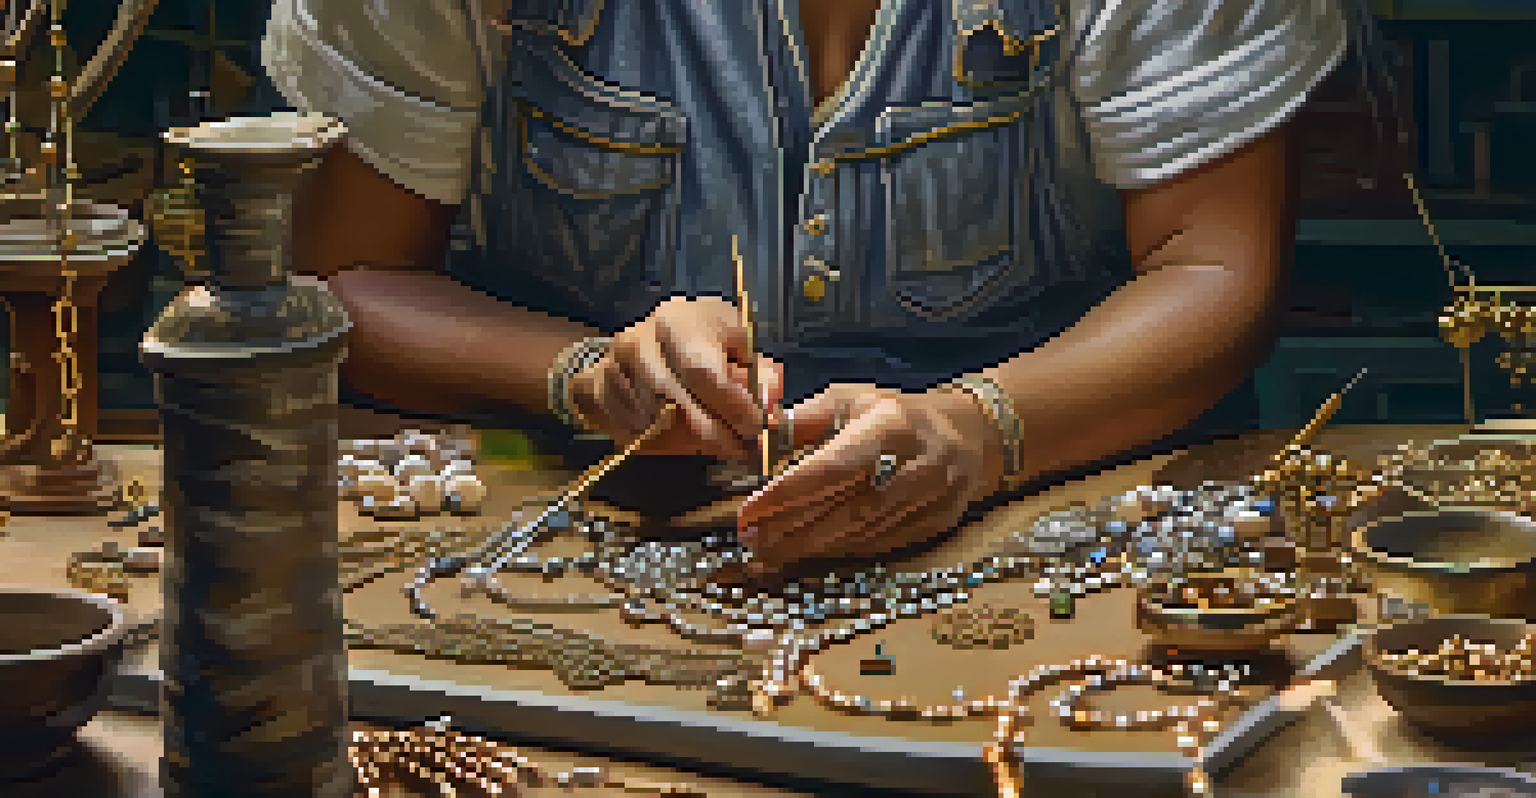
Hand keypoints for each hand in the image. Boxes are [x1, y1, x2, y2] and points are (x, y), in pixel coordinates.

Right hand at [570, 296, 783, 458]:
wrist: (640, 341)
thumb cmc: (699, 339)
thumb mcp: (736, 341)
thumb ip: (758, 369)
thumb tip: (770, 397)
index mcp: (677, 320)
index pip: (703, 371)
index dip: (732, 406)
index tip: (757, 427)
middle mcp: (638, 341)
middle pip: (677, 405)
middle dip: (717, 433)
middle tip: (742, 447)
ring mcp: (611, 369)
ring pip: (656, 426)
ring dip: (691, 442)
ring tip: (715, 440)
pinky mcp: (597, 393)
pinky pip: (632, 433)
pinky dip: (661, 442)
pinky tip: (678, 434)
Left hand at [736, 382, 1006, 574]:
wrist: (969, 435)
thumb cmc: (898, 414)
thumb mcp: (854, 400)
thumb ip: (806, 418)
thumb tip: (760, 436)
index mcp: (892, 425)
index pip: (833, 467)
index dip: (788, 492)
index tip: (750, 509)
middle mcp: (918, 464)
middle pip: (847, 508)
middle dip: (792, 528)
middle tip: (750, 539)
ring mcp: (934, 497)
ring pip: (863, 532)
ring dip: (811, 545)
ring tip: (769, 549)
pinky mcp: (938, 521)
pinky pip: (882, 542)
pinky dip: (842, 548)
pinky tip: (810, 550)